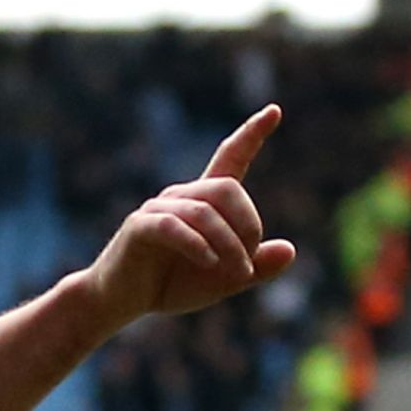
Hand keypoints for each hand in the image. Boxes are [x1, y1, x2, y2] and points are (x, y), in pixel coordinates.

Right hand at [81, 104, 296, 324]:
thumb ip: (256, 267)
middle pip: (227, 188)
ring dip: (229, 245)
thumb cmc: (170, 284)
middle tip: (246, 264)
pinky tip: (208, 264)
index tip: (275, 110)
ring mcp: (158, 209)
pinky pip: (175, 226)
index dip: (252, 134)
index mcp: (203, 202)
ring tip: (235, 275)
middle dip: (248, 226)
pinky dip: (198, 246)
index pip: (230, 157)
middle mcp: (180, 196)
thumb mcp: (223, 281)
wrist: (120, 301)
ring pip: (205, 211)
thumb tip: (289, 250)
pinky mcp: (140, 227)